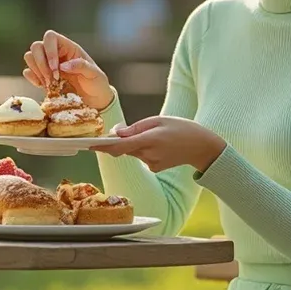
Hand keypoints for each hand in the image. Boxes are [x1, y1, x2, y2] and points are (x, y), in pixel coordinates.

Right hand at [23, 30, 113, 111]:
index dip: (49, 50)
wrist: (94, 101)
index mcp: (68, 48)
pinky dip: (32, 78)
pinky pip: (28, 72)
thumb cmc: (97, 84)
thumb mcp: (94, 74)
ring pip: (29, 57)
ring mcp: (47, 64)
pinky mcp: (42, 77)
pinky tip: (43, 86)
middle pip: (36, 46)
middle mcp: (56, 53)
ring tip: (49, 84)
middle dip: (41, 64)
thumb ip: (81, 66)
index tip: (55, 68)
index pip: (50, 37)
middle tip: (52, 79)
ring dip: (36, 70)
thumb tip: (62, 65)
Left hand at [91, 116, 225, 173]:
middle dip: (117, 141)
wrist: (202, 147)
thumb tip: (116, 133)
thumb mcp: (159, 120)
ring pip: (132, 152)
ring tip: (153, 135)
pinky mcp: (155, 169)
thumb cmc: (181, 128)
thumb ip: (136, 127)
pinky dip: (143, 150)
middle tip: (116, 132)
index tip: (88, 145)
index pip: (120, 145)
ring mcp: (152, 164)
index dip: (102, 146)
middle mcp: (149, 155)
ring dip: (133, 144)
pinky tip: (159, 145)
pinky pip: (141, 157)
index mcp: (150, 140)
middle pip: (124, 149)